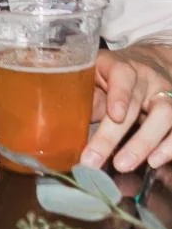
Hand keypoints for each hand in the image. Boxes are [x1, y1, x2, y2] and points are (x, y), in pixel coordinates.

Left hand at [81, 44, 171, 172]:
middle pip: (136, 104)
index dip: (120, 94)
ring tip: (123, 164)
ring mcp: (165, 94)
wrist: (151, 64)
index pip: (122, 74)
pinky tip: (154, 162)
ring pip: (164, 116)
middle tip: (94, 159)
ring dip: (143, 143)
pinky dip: (168, 147)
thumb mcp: (95, 76)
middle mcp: (146, 79)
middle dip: (114, 134)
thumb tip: (67, 126)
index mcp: (121, 66)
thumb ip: (86, 97)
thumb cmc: (113, 75)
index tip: (115, 114)